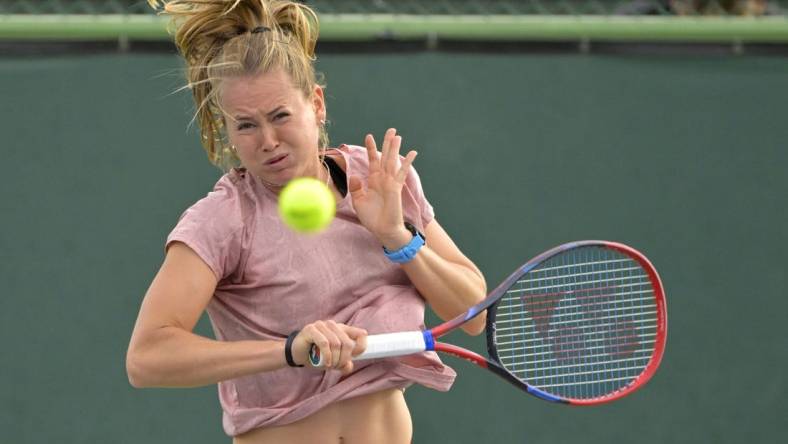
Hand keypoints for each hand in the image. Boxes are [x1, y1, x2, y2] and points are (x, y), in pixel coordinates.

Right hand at [290, 321, 366, 373]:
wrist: (295, 353)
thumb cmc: (315, 355)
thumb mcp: (333, 361)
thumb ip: (343, 363)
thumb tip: (349, 367)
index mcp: (342, 329)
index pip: (361, 334)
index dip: (361, 347)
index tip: (354, 358)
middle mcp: (333, 325)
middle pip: (347, 343)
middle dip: (344, 359)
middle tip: (337, 367)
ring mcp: (322, 325)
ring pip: (336, 343)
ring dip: (334, 359)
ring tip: (329, 366)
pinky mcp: (311, 329)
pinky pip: (324, 343)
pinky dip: (327, 356)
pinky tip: (325, 363)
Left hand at [348, 128, 417, 249]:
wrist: (382, 230)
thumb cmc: (372, 218)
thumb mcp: (358, 201)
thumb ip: (356, 188)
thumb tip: (356, 176)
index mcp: (373, 181)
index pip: (373, 161)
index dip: (371, 149)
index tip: (369, 136)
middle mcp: (382, 179)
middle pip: (385, 156)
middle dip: (387, 143)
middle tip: (391, 129)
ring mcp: (390, 182)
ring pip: (392, 161)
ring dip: (395, 148)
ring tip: (397, 135)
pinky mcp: (395, 187)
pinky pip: (401, 172)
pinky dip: (406, 162)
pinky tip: (412, 153)